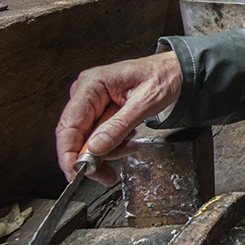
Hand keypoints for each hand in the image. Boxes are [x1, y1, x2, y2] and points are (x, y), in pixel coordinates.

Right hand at [56, 51, 181, 185]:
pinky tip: (128, 138)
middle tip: (108, 174)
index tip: (76, 173)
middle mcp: (87, 92)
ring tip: (130, 145)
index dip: (68, 154)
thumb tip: (95, 148)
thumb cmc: (163, 76)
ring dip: (108, 150)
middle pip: (76, 135)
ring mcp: (92, 101)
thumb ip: (119, 126)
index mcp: (92, 84)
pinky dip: (113, 144)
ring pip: (88, 139)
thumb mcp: (145, 103)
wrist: (176, 71)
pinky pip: (99, 135)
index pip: (69, 125)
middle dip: (93, 157)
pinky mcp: (101, 110)